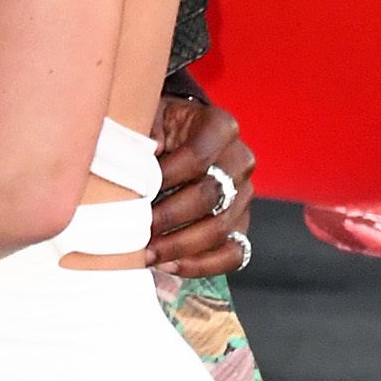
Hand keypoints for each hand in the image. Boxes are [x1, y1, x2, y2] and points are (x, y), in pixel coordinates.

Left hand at [146, 96, 255, 277]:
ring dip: (179, 245)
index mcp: (220, 126)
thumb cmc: (159, 126)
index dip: (166, 177)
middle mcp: (240, 160)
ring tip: (147, 253)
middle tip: (136, 230)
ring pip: (221, 228)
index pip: (197, 156)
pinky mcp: (241, 224)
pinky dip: (201, 264)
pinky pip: (233, 254)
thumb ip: (147, 129)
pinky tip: (170, 265)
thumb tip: (150, 150)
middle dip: (169, 217)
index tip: (135, 191)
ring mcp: (244, 195)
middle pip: (210, 195)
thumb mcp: (150, 115)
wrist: (176, 137)